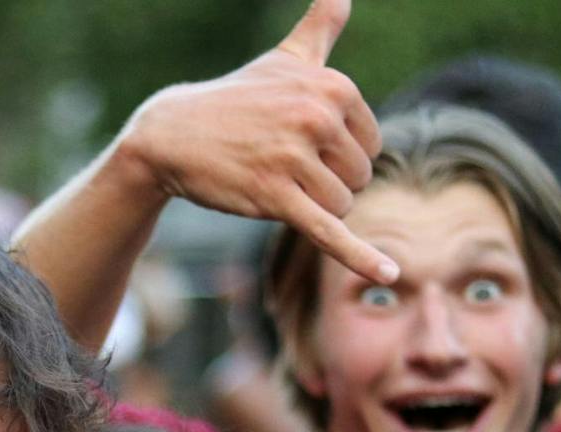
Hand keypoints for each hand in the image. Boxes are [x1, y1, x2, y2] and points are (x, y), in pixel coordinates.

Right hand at [119, 0, 397, 284]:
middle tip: (280, 167)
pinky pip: (328, 231)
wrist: (171, 135)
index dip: (339, 156)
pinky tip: (388, 274)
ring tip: (271, 183)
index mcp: (333, 87)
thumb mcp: (282, 60)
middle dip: (327, 183)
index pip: (372, 144)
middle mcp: (318, 118)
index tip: (300, 146)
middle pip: (359, 178)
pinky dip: (359, 257)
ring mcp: (295, 159)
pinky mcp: (275, 198)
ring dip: (311, 207)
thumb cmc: (234, 100)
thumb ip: (320, 28)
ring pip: (341, 206)